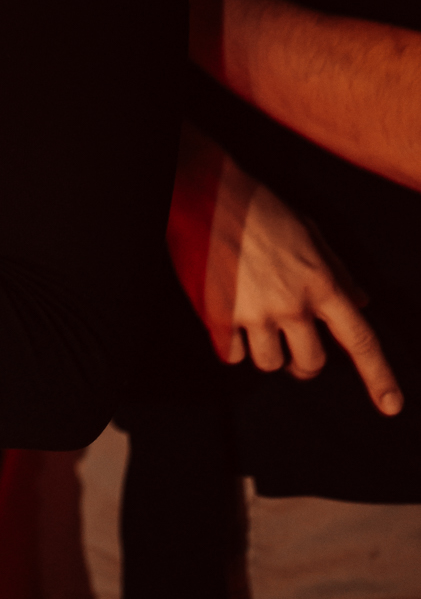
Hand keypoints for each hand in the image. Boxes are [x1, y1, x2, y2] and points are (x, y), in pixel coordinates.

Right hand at [167, 124, 401, 414]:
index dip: (379, 377)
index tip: (392, 406)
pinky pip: (233, 356)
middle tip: (291, 342)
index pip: (360, 340)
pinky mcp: (218, 317)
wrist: (207, 192)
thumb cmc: (260, 208)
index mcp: (320, 283)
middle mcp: (291, 305)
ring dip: (266, 349)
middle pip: (310, 365)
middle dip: (303, 360)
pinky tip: (229, 315)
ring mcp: (255, 314)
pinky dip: (232, 343)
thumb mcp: (310, 232)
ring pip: (269, 363)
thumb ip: (337, 271)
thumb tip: (361, 301)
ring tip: (254, 319)